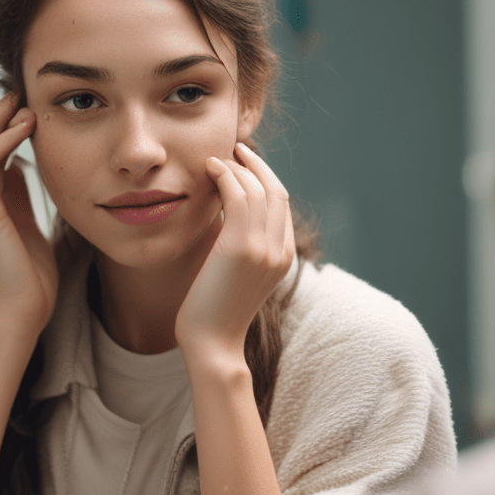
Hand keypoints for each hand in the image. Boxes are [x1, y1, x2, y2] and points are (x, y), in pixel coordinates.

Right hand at [0, 95, 58, 343]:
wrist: (22, 311)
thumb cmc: (31, 277)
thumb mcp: (33, 226)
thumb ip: (25, 199)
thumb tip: (26, 169)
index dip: (11, 124)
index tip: (35, 105)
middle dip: (3, 114)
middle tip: (24, 91)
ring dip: (1, 121)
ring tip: (24, 102)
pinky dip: (1, 141)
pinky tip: (23, 126)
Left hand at [176, 143, 295, 363]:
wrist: (212, 344)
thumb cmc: (213, 313)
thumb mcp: (233, 274)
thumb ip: (237, 246)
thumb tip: (222, 217)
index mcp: (284, 258)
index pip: (282, 205)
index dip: (265, 179)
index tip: (244, 165)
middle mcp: (281, 251)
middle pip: (276, 192)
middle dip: (257, 166)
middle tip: (235, 151)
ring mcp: (264, 249)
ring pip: (258, 190)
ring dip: (238, 168)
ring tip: (218, 158)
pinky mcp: (241, 247)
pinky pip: (239, 197)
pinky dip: (226, 177)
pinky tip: (210, 169)